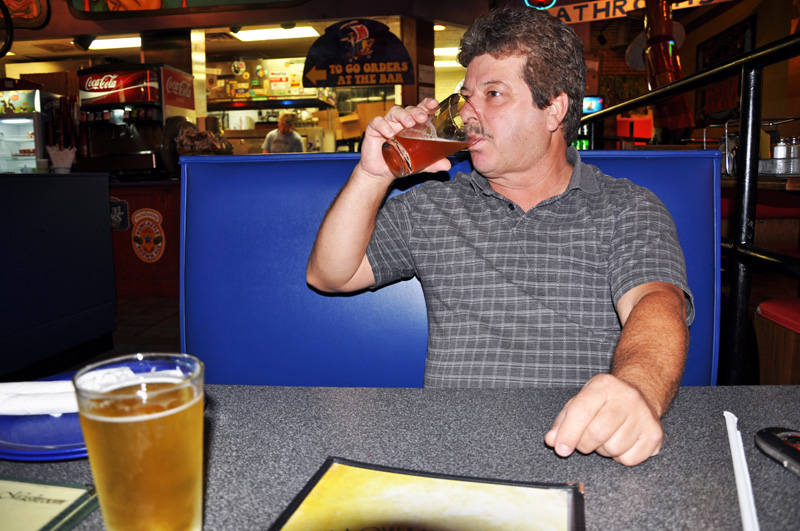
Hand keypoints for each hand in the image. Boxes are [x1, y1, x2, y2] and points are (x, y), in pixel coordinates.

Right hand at [357, 98, 452, 178]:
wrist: (381, 172)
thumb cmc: (401, 161)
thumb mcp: (419, 164)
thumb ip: (433, 163)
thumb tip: (447, 165)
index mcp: (413, 125)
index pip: (421, 110)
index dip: (427, 104)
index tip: (434, 104)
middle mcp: (401, 122)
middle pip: (409, 109)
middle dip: (417, 111)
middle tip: (422, 117)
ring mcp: (387, 124)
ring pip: (395, 112)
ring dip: (403, 115)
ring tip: (408, 122)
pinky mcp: (374, 130)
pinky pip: (377, 122)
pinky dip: (383, 125)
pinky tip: (389, 133)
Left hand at [544, 374, 663, 466]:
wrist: (642, 395)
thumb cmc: (606, 401)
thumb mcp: (581, 401)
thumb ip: (564, 420)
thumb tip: (552, 440)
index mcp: (604, 385)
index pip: (582, 411)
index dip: (568, 433)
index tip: (560, 448)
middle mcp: (627, 397)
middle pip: (597, 433)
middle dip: (584, 444)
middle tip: (585, 441)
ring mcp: (644, 415)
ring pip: (613, 448)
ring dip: (604, 450)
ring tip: (607, 436)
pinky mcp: (655, 434)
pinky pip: (629, 459)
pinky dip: (620, 457)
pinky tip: (622, 442)